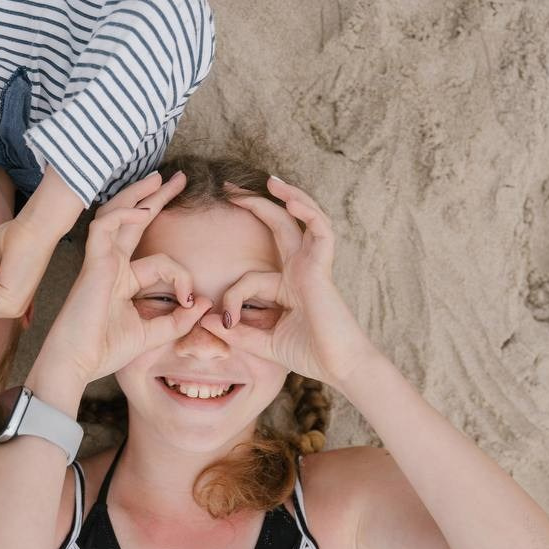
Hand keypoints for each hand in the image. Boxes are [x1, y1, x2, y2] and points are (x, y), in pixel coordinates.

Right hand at [36, 171, 211, 386]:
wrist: (76, 364)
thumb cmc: (105, 351)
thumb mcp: (152, 335)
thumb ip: (178, 320)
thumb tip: (205, 303)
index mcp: (123, 281)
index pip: (159, 261)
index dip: (182, 276)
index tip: (191, 301)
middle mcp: (111, 266)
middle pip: (134, 221)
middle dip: (156, 199)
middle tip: (176, 179)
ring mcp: (100, 261)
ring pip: (117, 214)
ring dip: (137, 194)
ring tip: (159, 178)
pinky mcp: (92, 262)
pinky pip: (105, 225)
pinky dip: (124, 214)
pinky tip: (143, 210)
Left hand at [199, 177, 376, 386]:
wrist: (340, 368)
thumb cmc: (310, 355)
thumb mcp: (263, 343)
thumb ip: (236, 333)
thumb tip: (207, 319)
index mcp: (288, 287)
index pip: (250, 277)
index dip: (233, 297)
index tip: (224, 321)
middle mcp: (300, 270)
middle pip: (278, 226)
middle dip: (255, 204)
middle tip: (230, 188)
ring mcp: (313, 266)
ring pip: (302, 220)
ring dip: (287, 197)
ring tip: (269, 180)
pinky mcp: (322, 268)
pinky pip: (319, 230)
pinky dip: (307, 212)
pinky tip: (290, 199)